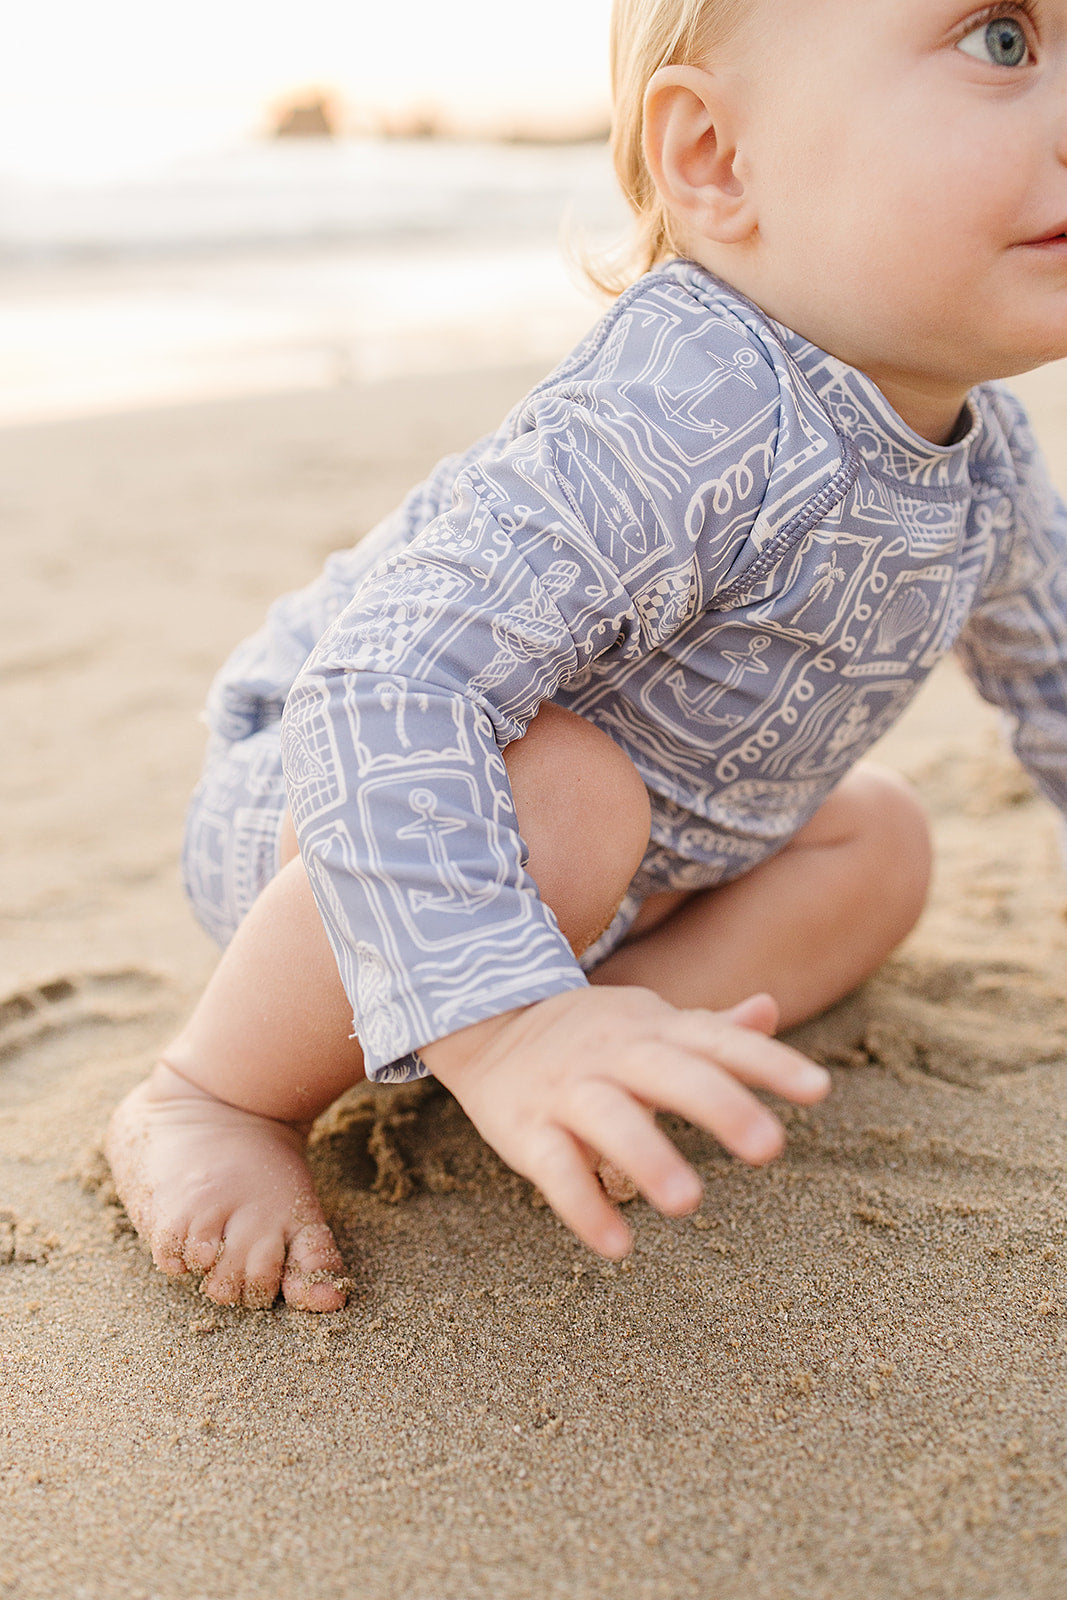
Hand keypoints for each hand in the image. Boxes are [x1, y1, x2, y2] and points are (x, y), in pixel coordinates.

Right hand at [420, 985, 829, 1258]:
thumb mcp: (647, 1021)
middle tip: (771, 1147)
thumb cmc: (590, 1035)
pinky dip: (584, 1206)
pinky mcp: (526, 1130)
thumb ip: (710, 1027)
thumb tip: (769, 1008)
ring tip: (690, 1204)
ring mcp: (568, 1090)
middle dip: (720, 1105)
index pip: (718, 1040)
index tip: (820, 1091)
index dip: (768, 1062)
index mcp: (653, 1028)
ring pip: (610, 1118)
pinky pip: (555, 1168)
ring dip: (648, 1157)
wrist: (485, 1025)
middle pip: (671, 1073)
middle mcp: (614, 1054)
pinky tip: (620, 1246)